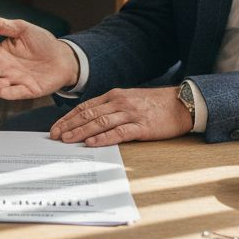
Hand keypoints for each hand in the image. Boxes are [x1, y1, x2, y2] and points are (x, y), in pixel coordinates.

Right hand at [0, 16, 78, 99]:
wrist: (64, 56)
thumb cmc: (43, 42)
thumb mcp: (22, 28)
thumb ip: (1, 26)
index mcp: (0, 55)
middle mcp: (5, 70)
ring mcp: (16, 81)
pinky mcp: (30, 90)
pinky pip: (18, 91)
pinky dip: (9, 92)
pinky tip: (0, 91)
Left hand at [50, 86, 190, 146]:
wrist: (182, 103)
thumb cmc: (155, 104)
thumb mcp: (130, 100)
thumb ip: (111, 108)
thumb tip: (90, 121)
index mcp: (115, 95)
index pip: (85, 107)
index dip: (68, 118)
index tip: (56, 127)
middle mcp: (120, 102)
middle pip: (89, 115)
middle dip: (69, 126)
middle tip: (55, 136)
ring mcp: (131, 114)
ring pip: (100, 123)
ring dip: (81, 132)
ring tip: (67, 140)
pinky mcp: (142, 126)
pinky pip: (119, 132)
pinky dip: (103, 138)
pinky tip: (92, 143)